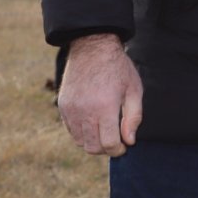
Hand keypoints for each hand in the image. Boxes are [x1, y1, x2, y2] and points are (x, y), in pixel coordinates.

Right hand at [58, 33, 142, 156]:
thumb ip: (133, 117)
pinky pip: (71, 130)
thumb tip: (129, 140)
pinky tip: (93, 124)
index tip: (125, 146)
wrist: (92, 48)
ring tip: (105, 132)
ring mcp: (71, 109)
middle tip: (116, 141)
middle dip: (106, 149)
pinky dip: (82, 133)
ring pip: (80, 141)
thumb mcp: (134, 89)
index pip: (109, 143)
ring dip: (94, 142)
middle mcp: (85, 111)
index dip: (119, 149)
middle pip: (93, 147)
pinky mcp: (63, 106)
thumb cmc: (118, 68)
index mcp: (105, 107)